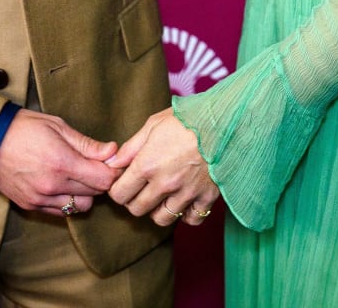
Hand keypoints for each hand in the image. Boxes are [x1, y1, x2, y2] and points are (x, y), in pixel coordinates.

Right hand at [0, 109, 117, 215]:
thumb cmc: (24, 127)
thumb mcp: (57, 126)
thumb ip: (86, 143)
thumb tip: (112, 152)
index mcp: (61, 162)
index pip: (103, 180)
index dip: (113, 171)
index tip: (113, 162)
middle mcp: (52, 186)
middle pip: (94, 194)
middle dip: (100, 180)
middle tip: (96, 165)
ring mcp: (40, 199)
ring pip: (79, 207)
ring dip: (85, 194)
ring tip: (78, 175)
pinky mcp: (30, 206)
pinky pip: (61, 212)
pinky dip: (68, 201)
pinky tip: (63, 185)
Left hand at [107, 107, 218, 226]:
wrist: (225, 121)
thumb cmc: (187, 118)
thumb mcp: (153, 124)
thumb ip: (130, 147)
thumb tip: (111, 164)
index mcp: (147, 164)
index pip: (120, 194)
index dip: (118, 189)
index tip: (124, 182)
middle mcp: (164, 184)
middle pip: (137, 210)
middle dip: (135, 201)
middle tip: (141, 188)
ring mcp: (186, 193)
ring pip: (162, 219)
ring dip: (158, 210)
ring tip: (162, 195)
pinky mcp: (206, 197)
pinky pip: (190, 219)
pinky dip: (185, 214)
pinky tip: (183, 200)